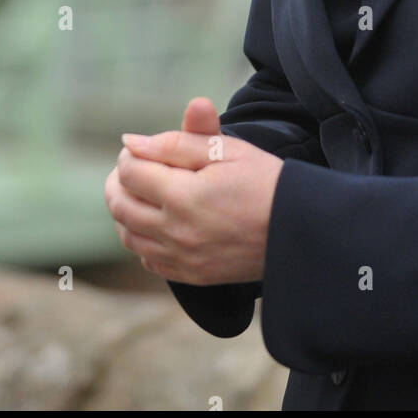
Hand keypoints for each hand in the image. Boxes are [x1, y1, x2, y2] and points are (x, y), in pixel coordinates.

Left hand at [103, 97, 283, 285]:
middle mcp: (175, 232)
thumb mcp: (227, 149)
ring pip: (128, 235)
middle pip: (120, 205)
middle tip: (133, 167)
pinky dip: (141, 239)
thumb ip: (178, 142)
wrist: (298, 230)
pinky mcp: (190, 275)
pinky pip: (148, 259)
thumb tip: (132, 142)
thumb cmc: (265, 181)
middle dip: (118, 181)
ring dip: (125, 210)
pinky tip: (156, 222)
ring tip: (140, 191)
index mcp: (183, 196)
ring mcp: (180, 259)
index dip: (130, 155)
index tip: (142, 148)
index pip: (130, 172)